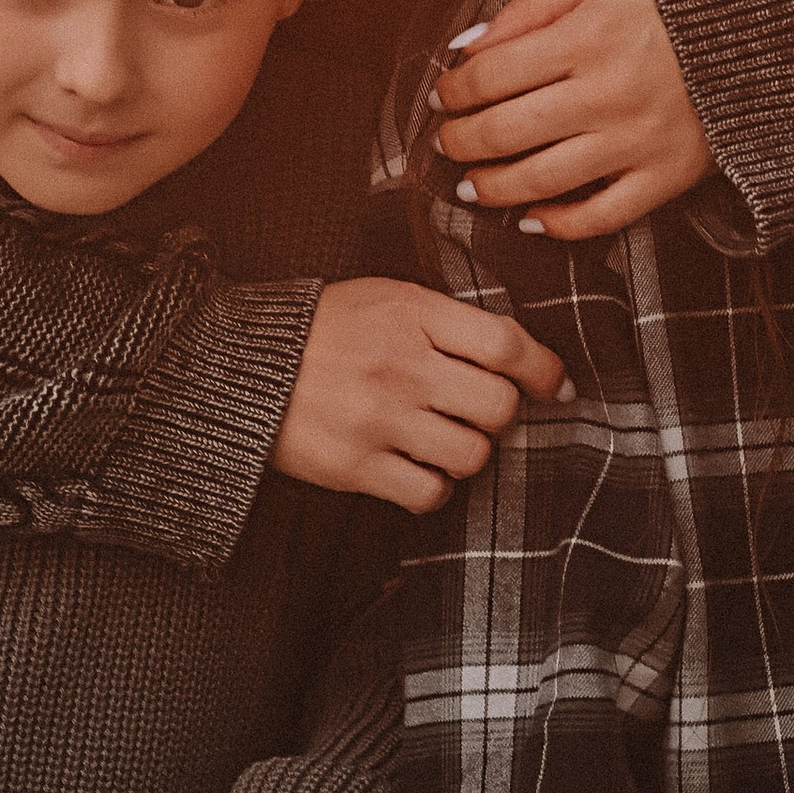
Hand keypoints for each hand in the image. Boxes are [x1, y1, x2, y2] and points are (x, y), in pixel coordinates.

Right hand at [275, 276, 569, 514]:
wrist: (238, 369)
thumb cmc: (323, 331)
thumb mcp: (385, 298)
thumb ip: (447, 320)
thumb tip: (523, 357)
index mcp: (411, 314)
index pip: (507, 345)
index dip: (545, 369)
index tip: (555, 385)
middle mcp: (400, 366)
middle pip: (499, 405)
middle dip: (502, 412)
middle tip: (480, 410)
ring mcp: (379, 419)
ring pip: (473, 454)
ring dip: (470, 451)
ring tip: (445, 437)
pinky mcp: (356, 467)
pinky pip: (431, 493)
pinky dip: (435, 487)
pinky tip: (419, 467)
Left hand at [434, 0, 714, 239]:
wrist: (756, 37)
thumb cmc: (667, 6)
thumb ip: (531, 8)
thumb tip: (465, 49)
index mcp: (588, 38)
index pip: (492, 75)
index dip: (454, 92)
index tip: (443, 97)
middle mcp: (608, 93)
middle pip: (506, 132)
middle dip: (461, 143)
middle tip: (447, 144)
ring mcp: (637, 141)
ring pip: (542, 181)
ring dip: (492, 189)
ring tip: (470, 185)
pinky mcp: (665, 177)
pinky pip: (601, 217)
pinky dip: (558, 225)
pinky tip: (530, 219)